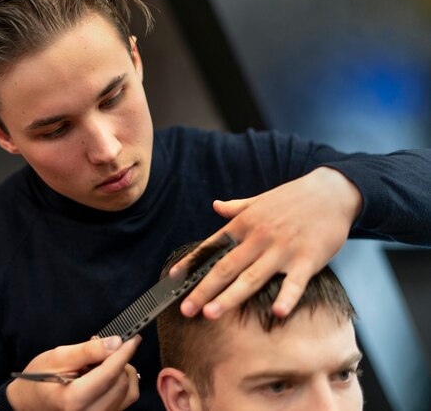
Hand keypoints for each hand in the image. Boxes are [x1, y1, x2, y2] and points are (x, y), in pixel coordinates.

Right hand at [6, 335, 140, 410]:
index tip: (134, 338)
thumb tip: (116, 343)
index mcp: (74, 400)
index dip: (124, 353)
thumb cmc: (38, 378)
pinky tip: (107, 376)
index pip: (110, 374)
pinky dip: (122, 384)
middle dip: (119, 361)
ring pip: (128, 392)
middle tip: (104, 348)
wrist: (29, 402)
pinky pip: (125, 401)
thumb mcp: (58, 357)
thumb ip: (88, 350)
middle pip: (121, 383)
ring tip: (103, 363)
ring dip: (122, 372)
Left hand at [171, 167, 361, 318]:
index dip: (191, 263)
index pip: (212, 246)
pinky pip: (295, 282)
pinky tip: (277, 312)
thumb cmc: (294, 198)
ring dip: (230, 297)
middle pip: (225, 267)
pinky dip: (287, 297)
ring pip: (251, 277)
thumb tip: (215, 206)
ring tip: (211, 314)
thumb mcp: (260, 199)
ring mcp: (282, 249)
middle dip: (203, 289)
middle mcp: (259, 237)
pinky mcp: (308, 259)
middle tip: (186, 309)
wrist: (333, 191)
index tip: (173, 279)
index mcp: (245, 224)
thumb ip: (236, 207)